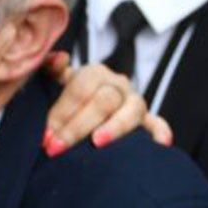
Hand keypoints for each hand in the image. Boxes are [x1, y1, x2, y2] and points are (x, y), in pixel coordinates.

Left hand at [42, 53, 171, 153]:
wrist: (94, 104)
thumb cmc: (73, 98)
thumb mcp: (60, 81)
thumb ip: (53, 69)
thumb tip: (56, 59)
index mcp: (95, 73)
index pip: (80, 89)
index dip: (62, 112)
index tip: (46, 136)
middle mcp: (118, 84)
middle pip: (103, 101)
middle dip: (78, 126)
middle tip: (56, 148)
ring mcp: (134, 102)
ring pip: (131, 111)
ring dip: (114, 128)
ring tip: (97, 143)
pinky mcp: (147, 120)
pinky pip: (158, 124)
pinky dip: (161, 132)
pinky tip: (161, 144)